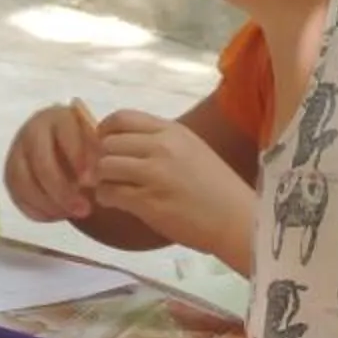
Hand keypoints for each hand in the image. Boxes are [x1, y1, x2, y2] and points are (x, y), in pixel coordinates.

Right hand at [4, 102, 100, 222]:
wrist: (71, 154)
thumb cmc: (91, 148)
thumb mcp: (100, 145)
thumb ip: (100, 156)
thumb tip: (95, 179)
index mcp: (59, 117)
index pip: (65, 135)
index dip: (78, 159)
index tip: (92, 182)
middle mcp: (32, 130)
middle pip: (41, 163)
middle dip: (62, 190)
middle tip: (84, 210)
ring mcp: (16, 152)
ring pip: (24, 182)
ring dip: (49, 204)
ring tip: (72, 214)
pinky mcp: (9, 174)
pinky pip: (18, 196)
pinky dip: (38, 211)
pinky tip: (59, 215)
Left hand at [89, 112, 254, 265]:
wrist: (238, 220)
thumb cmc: (217, 189)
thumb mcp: (191, 150)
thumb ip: (159, 143)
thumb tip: (121, 144)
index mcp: (172, 131)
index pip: (122, 118)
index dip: (104, 131)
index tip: (104, 145)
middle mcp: (162, 147)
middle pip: (108, 143)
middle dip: (99, 158)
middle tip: (105, 173)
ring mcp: (155, 173)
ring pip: (104, 166)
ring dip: (101, 179)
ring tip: (112, 188)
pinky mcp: (148, 201)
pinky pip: (109, 193)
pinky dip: (106, 198)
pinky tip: (116, 202)